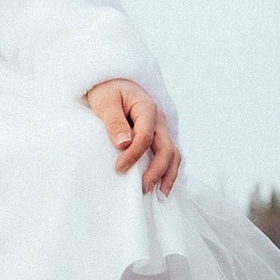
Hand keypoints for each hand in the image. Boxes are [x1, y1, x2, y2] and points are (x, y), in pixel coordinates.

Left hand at [88, 78, 179, 196]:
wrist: (112, 84)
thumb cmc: (107, 92)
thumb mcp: (106, 102)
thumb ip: (114, 122)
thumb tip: (124, 143)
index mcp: (147, 108)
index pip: (145, 136)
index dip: (134, 155)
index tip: (118, 169)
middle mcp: (159, 120)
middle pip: (167, 148)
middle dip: (156, 171)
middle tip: (141, 189)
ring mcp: (161, 129)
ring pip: (173, 154)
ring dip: (168, 175)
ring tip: (159, 195)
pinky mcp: (158, 137)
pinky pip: (168, 156)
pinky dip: (167, 171)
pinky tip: (160, 187)